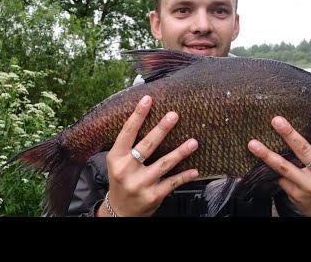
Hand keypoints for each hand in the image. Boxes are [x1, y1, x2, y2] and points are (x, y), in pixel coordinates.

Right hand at [96, 95, 198, 216]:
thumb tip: (145, 117)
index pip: (127, 132)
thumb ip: (128, 145)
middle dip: (161, 129)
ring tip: (193, 142)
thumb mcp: (117, 162)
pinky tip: (195, 170)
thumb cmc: (121, 180)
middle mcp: (126, 170)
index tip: (148, 99)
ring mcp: (140, 184)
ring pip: (163, 164)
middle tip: (174, 115)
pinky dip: (184, 176)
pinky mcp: (152, 196)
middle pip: (146, 146)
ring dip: (180, 152)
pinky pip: (172, 183)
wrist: (119, 211)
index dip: (138, 115)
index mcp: (116, 158)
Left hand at [248, 110, 310, 216]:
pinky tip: (266, 163)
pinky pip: (281, 178)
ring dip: (266, 155)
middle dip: (289, 135)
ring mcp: (309, 187)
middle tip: (276, 120)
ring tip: (252, 144)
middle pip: (304, 151)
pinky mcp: (296, 195)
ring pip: (284, 167)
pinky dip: (275, 170)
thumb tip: (305, 124)